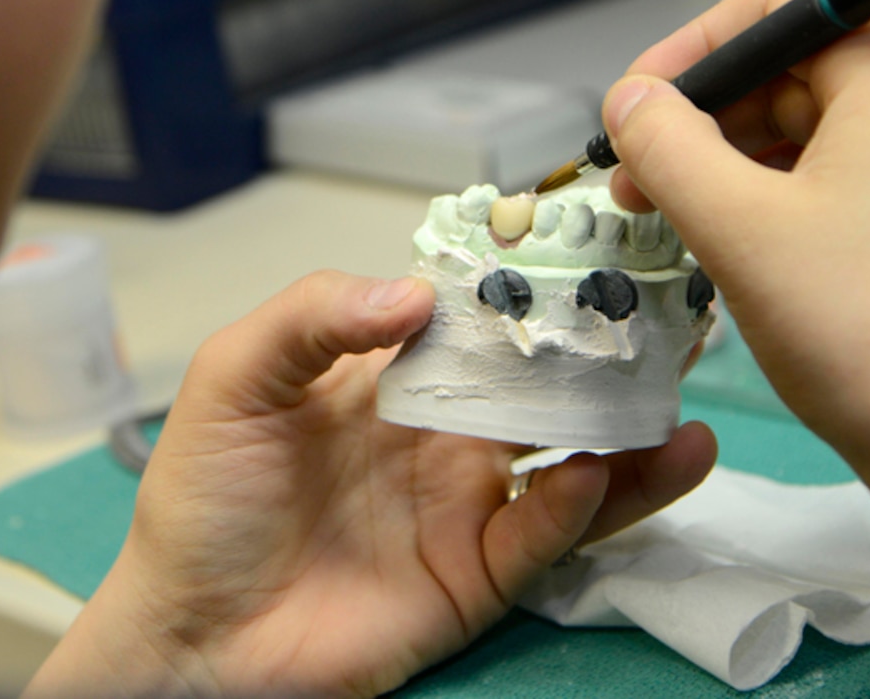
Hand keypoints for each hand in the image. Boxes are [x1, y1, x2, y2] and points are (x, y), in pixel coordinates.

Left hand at [28, 270, 714, 697]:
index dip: (527, 279)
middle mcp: (439, 431)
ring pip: (567, 456)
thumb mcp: (232, 380)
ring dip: (625, 428)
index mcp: (386, 374)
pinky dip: (583, 503)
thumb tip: (414, 292)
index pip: (474, 314)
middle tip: (671, 308)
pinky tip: (600, 468)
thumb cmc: (200, 502)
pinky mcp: (476, 576)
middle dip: (602, 346)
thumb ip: (312, 317)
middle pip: (539, 380)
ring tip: (678, 394)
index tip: (589, 237)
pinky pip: (545, 534)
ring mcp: (464, 503)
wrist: (191, 633)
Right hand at [600, 0, 869, 503]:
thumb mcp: (739, 229)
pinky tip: (762, 259)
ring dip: (751, 167)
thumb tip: (631, 99)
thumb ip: (667, 146)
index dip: (689, 53)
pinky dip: (806, 202)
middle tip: (644, 189)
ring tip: (693, 232)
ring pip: (835, 131)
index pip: (778, 6)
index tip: (631, 115)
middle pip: (805, 69)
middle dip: (712, 121)